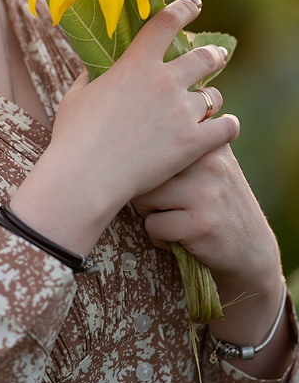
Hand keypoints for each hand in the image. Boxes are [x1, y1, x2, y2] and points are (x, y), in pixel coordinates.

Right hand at [10, 0, 239, 254]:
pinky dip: (227, 126)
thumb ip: (89, 78)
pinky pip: (226, 127)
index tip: (194, 5)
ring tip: (211, 103)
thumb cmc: (73, 136)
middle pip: (203, 57)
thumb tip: (92, 70)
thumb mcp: (76, 97)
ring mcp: (181, 111)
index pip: (166, 23)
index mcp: (135, 64)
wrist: (86, 175)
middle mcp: (164, 81)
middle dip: (213, 55)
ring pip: (214, 96)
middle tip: (217, 56)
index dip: (184, 9)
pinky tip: (226, 126)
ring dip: (212, 98)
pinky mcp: (193, 142)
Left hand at [131, 144, 281, 297]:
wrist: (252, 249)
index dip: (145, 165)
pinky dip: (159, 237)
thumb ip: (182, 145)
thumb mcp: (210, 165)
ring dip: (149, 214)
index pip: (153, 143)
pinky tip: (178, 238)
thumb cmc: (216, 204)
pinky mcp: (202, 224)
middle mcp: (210, 162)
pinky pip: (153, 226)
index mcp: (208, 142)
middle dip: (143, 192)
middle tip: (162, 205)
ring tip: (170, 219)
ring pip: (144, 198)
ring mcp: (207, 192)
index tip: (153, 178)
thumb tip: (129, 133)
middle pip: (144, 170)